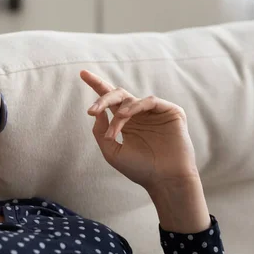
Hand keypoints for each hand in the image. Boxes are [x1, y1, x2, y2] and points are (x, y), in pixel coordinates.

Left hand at [81, 70, 199, 190]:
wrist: (164, 180)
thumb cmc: (140, 169)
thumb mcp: (112, 152)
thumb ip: (100, 131)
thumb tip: (96, 112)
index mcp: (126, 121)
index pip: (109, 100)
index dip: (96, 84)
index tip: (82, 73)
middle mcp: (139, 114)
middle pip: (117, 94)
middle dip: (102, 99)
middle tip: (91, 110)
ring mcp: (155, 112)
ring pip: (130, 99)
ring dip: (118, 114)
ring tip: (113, 133)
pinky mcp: (170, 111)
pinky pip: (149, 101)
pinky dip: (134, 107)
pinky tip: (125, 117)